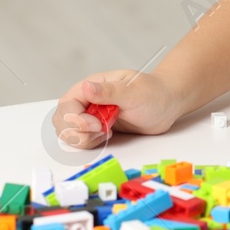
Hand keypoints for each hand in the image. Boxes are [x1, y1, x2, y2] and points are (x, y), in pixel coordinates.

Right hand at [50, 70, 180, 150]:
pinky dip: (90, 143)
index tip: (96, 124)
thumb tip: (87, 87)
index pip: (67, 104)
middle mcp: (87, 100)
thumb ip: (109, 92)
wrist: (167, 105)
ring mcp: (91, 115)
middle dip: (76, 132)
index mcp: (92, 86)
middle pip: (62, 119)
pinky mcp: (97, 129)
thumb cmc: (153, 93)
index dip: (76, 118)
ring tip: (106, 132)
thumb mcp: (134, 92)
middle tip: (102, 131)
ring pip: (68, 132)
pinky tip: (108, 136)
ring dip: (83, 139)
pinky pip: (82, 140)